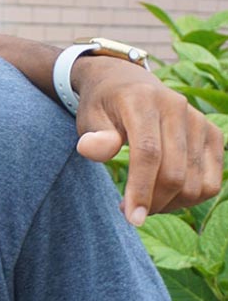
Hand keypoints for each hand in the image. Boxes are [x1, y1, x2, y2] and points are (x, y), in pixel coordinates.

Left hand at [72, 55, 224, 223]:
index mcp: (142, 101)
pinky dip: (191, 198)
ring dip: (171, 204)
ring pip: (197, 182)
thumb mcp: (88, 117)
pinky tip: (166, 196)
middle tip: (130, 211)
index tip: (132, 218)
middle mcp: (176, 107)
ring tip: (145, 201)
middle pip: (175, 172)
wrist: (127, 82)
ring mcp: (199, 120)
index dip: (141, 188)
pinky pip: (211, 181)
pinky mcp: (212, 134)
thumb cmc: (103, 106)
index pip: (148, 152)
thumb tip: (92, 149)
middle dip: (153, 202)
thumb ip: (93, 136)